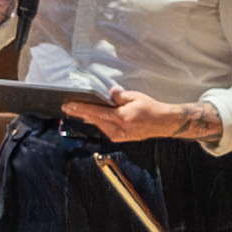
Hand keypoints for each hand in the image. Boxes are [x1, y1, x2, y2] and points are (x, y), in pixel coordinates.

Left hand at [72, 91, 204, 144]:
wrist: (163, 123)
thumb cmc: (151, 108)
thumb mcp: (135, 97)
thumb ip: (120, 96)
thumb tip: (109, 93)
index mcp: (121, 118)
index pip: (96, 112)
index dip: (80, 109)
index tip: (68, 106)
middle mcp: (118, 129)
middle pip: (94, 120)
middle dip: (80, 113)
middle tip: (68, 107)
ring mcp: (119, 136)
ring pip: (98, 125)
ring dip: (89, 118)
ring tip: (77, 110)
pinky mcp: (120, 138)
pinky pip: (105, 129)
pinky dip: (98, 122)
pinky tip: (93, 117)